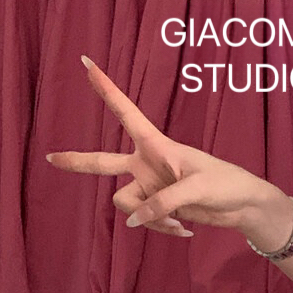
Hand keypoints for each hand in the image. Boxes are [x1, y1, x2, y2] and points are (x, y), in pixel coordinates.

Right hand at [45, 56, 276, 237]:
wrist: (243, 207)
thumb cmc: (225, 184)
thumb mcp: (196, 189)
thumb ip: (163, 203)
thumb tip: (134, 221)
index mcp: (156, 144)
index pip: (126, 112)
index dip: (106, 89)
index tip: (86, 62)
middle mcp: (146, 163)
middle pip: (103, 162)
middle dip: (77, 162)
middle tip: (50, 158)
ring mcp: (149, 186)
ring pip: (126, 204)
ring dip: (148, 219)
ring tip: (177, 223)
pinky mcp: (156, 207)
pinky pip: (143, 221)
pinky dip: (161, 228)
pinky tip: (185, 230)